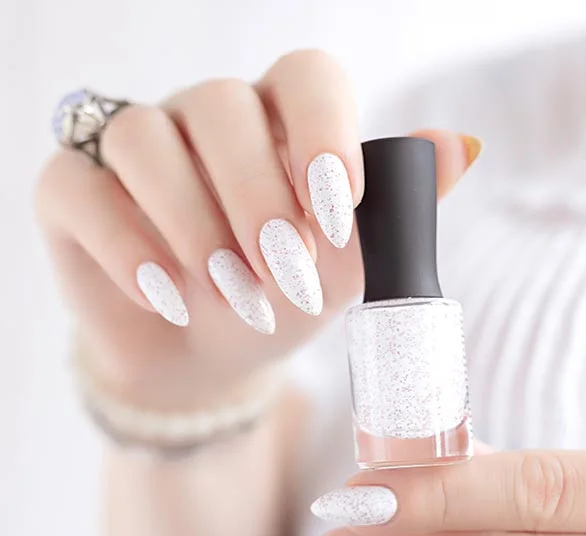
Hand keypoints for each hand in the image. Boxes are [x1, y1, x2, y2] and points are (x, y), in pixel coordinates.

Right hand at [35, 50, 477, 408]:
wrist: (208, 359)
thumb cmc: (277, 305)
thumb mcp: (344, 271)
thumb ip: (393, 212)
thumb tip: (461, 148)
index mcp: (277, 124)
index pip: (303, 76)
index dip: (322, 130)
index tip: (338, 209)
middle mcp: (202, 121)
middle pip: (220, 106)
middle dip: (255, 199)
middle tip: (281, 276)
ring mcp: (133, 150)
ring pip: (143, 138)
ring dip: (192, 226)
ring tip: (226, 296)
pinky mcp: (73, 192)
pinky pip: (76, 187)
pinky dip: (124, 245)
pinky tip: (163, 296)